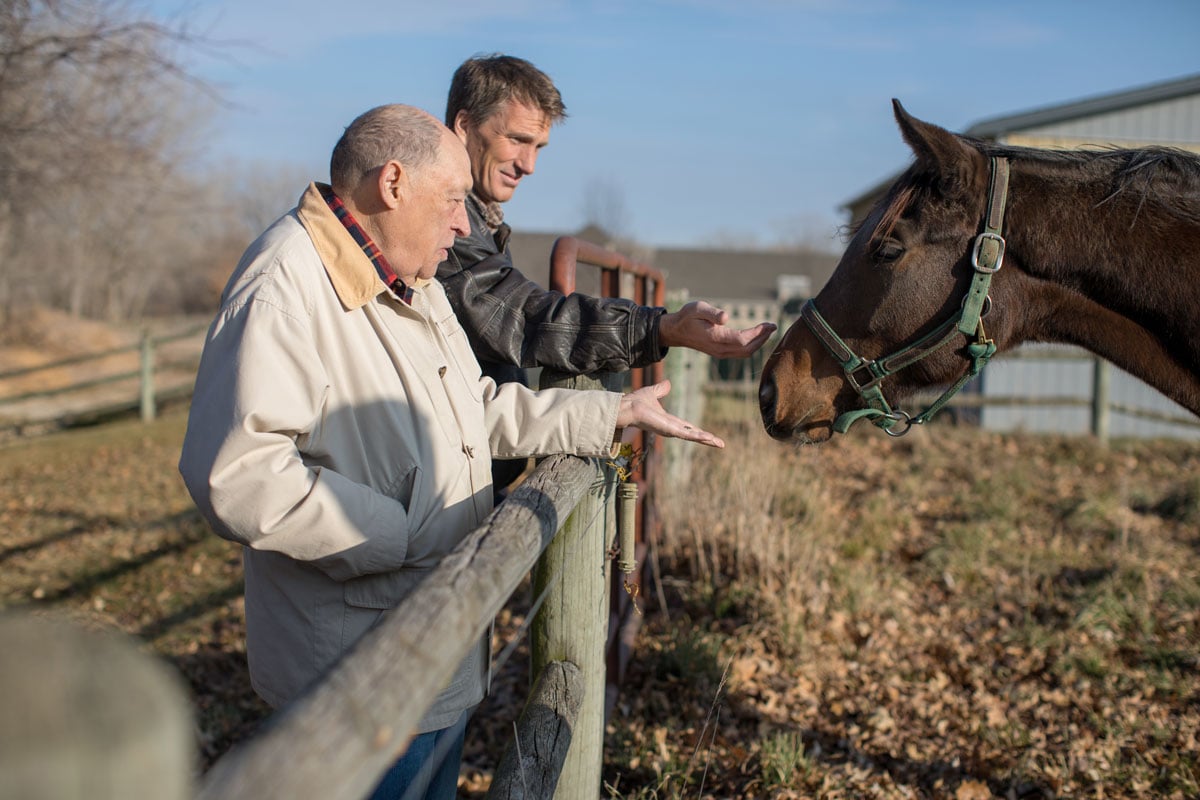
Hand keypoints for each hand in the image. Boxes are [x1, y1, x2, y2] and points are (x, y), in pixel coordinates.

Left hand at [615, 380, 723, 447]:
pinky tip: (708, 438)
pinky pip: (687, 434)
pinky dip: (698, 436)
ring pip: (693, 436)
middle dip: (707, 439)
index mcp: (669, 421)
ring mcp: (671, 431)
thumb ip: (661, 390)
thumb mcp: (653, 393)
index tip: (709, 436)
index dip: (699, 431)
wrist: (627, 406)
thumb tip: (668, 383)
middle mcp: (671, 428)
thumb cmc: (636, 402)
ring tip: (720, 444)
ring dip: (706, 440)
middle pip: (693, 434)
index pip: (688, 427)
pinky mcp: (669, 430)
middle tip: (720, 444)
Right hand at [657, 301, 776, 357]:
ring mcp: (720, 353)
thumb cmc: (687, 316)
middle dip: (763, 338)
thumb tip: (726, 317)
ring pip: (745, 353)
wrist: (676, 331)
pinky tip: (757, 336)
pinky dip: (752, 345)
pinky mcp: (721, 353)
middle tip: (773, 326)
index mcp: (715, 337)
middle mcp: (719, 349)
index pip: (742, 339)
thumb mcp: (697, 308)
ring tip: (768, 330)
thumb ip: (712, 312)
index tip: (769, 324)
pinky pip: (740, 353)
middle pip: (747, 349)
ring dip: (759, 343)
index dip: (758, 333)